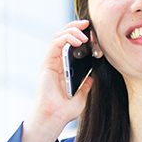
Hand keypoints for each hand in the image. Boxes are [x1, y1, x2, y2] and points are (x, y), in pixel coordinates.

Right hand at [21, 20, 94, 141]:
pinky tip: (77, 40)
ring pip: (59, 37)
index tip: (93, 33)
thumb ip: (85, 86)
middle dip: (76, 26)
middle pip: (64, 36)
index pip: (71, 45)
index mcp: (64, 68)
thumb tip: (91, 78)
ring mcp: (51, 62)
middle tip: (88, 23)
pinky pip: (55, 44)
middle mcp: (57, 63)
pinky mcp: (47, 63)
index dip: (81, 35)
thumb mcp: (82, 96)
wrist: (54, 118)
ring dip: (72, 30)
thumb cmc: (65, 110)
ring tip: (84, 34)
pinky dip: (66, 38)